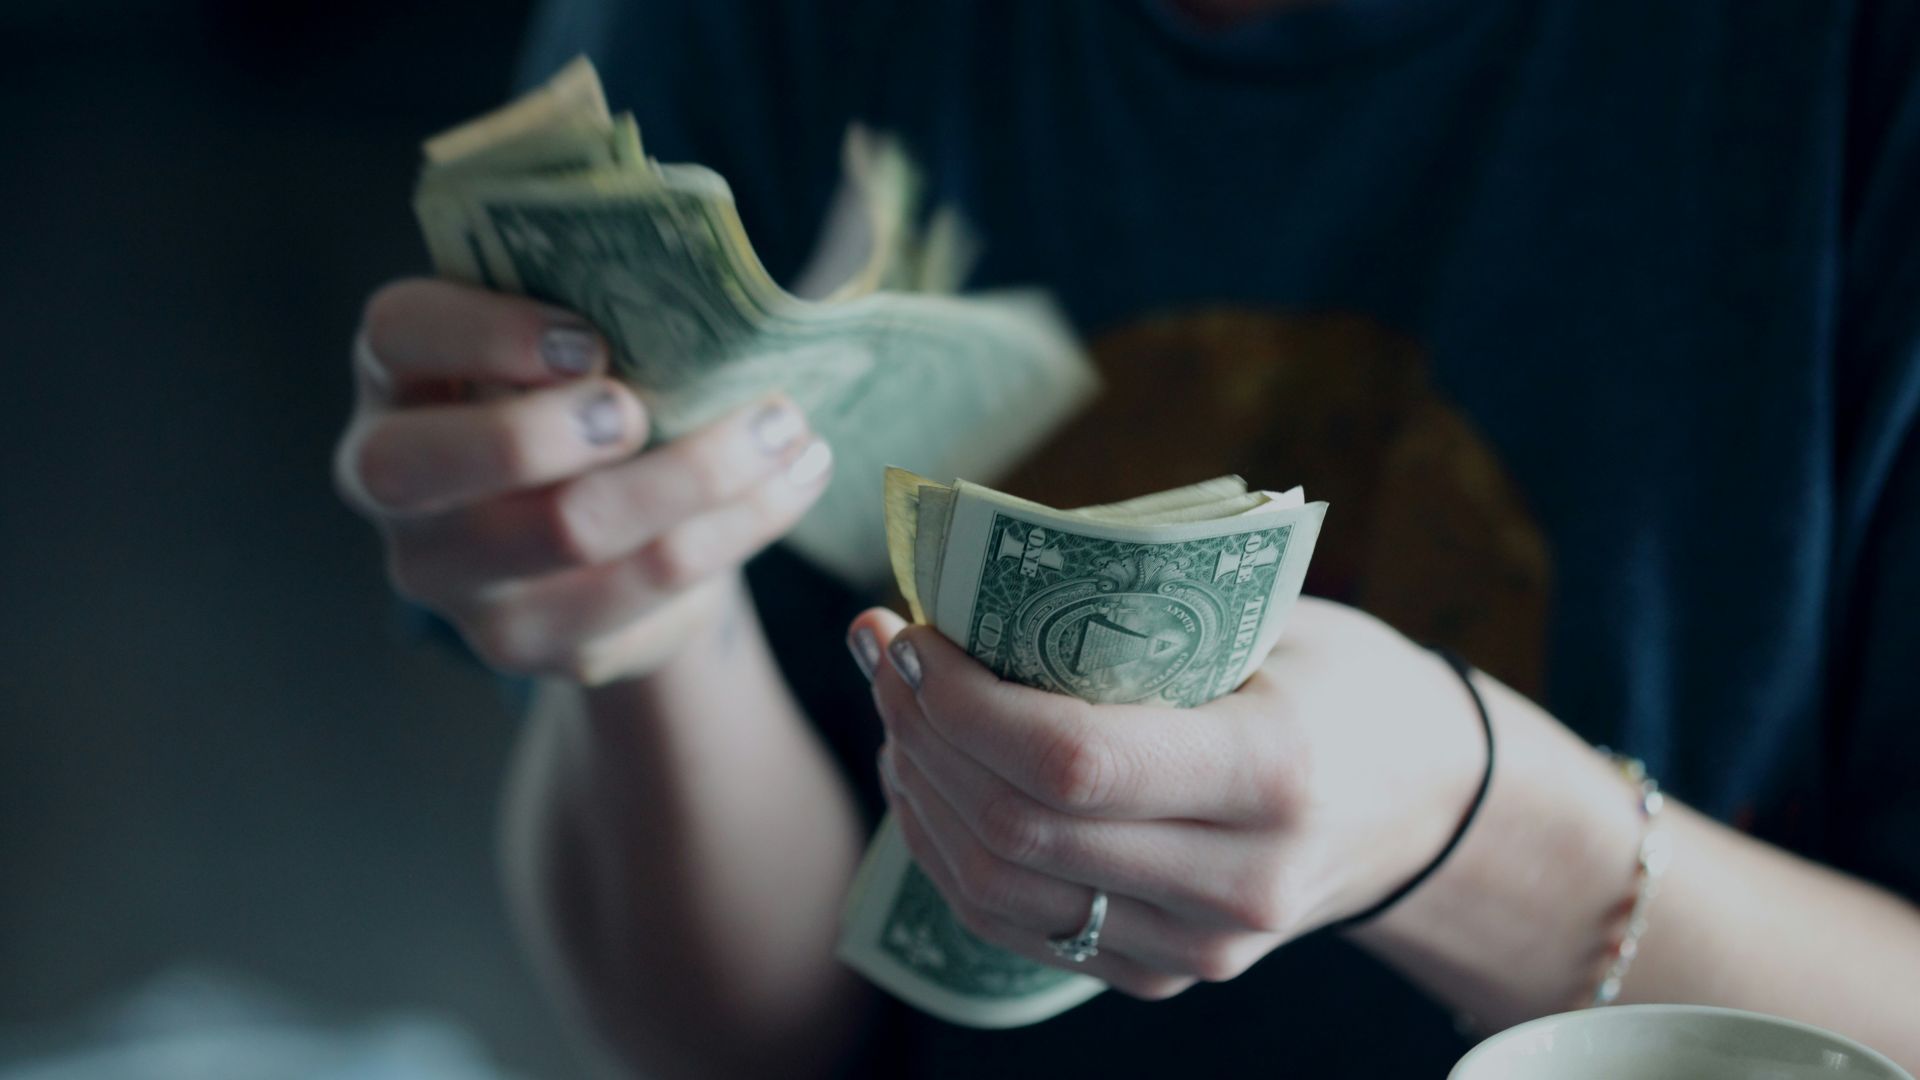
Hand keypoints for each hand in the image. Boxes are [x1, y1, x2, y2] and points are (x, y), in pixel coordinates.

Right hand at [335, 278, 832, 682]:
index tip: (588, 339)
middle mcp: (395, 486)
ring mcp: (456, 580)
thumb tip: (708, 285)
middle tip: (644, 406)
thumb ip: (596, 304)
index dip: (484, 333)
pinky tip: (792, 482)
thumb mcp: (569, 341)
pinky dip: (737, 528)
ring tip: (785, 428)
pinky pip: (646, 591)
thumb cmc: (584, 397)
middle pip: (435, 465)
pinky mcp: (533, 643)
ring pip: (570, 532)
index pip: (397, 335)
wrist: (606, 532)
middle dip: (550, 429)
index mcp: (398, 378)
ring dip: (697, 473)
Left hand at [848, 597, 1485, 999]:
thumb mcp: (1270, 618)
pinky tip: (928, 777)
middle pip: (1018, 829)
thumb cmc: (1340, 680)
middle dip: (921, 732)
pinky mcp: (1164, 973)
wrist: (1423, 803)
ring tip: (896, 707)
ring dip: (919, 791)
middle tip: (882, 650)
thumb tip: (969, 578)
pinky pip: (1016, 926)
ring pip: (998, 889)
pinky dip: (950, 850)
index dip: (961, 701)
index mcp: (1273, 772)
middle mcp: (1238, 882)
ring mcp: (1200, 946)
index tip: (909, 632)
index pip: (1072, 761)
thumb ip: (1138, 610)